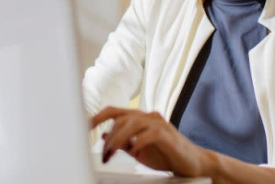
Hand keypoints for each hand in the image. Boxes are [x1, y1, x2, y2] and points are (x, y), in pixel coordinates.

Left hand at [90, 106, 211, 176]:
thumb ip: (122, 142)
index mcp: (138, 118)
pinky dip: (137, 142)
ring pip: (131, 123)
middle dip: (108, 137)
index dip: (96, 117)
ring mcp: (158, 123)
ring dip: (118, 140)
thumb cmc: (165, 154)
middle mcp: (147, 116)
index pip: (113, 111)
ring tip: (111, 154)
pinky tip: (134, 151)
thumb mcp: (137, 149)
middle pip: (120, 117)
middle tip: (104, 155)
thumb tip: (102, 137)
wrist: (192, 163)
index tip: (83, 127)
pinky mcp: (168, 134)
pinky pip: (149, 134)